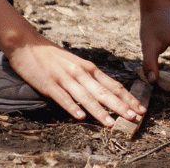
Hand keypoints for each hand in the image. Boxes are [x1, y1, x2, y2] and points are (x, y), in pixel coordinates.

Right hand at [9, 35, 146, 126]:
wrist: (29, 45)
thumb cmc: (54, 57)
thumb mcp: (76, 65)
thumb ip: (89, 78)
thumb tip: (105, 92)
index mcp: (89, 68)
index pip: (114, 85)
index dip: (128, 98)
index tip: (140, 109)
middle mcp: (81, 73)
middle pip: (105, 93)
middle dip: (121, 107)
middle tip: (135, 118)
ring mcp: (65, 79)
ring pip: (87, 97)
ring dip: (100, 112)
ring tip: (112, 124)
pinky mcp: (49, 85)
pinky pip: (63, 98)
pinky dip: (73, 108)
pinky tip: (81, 118)